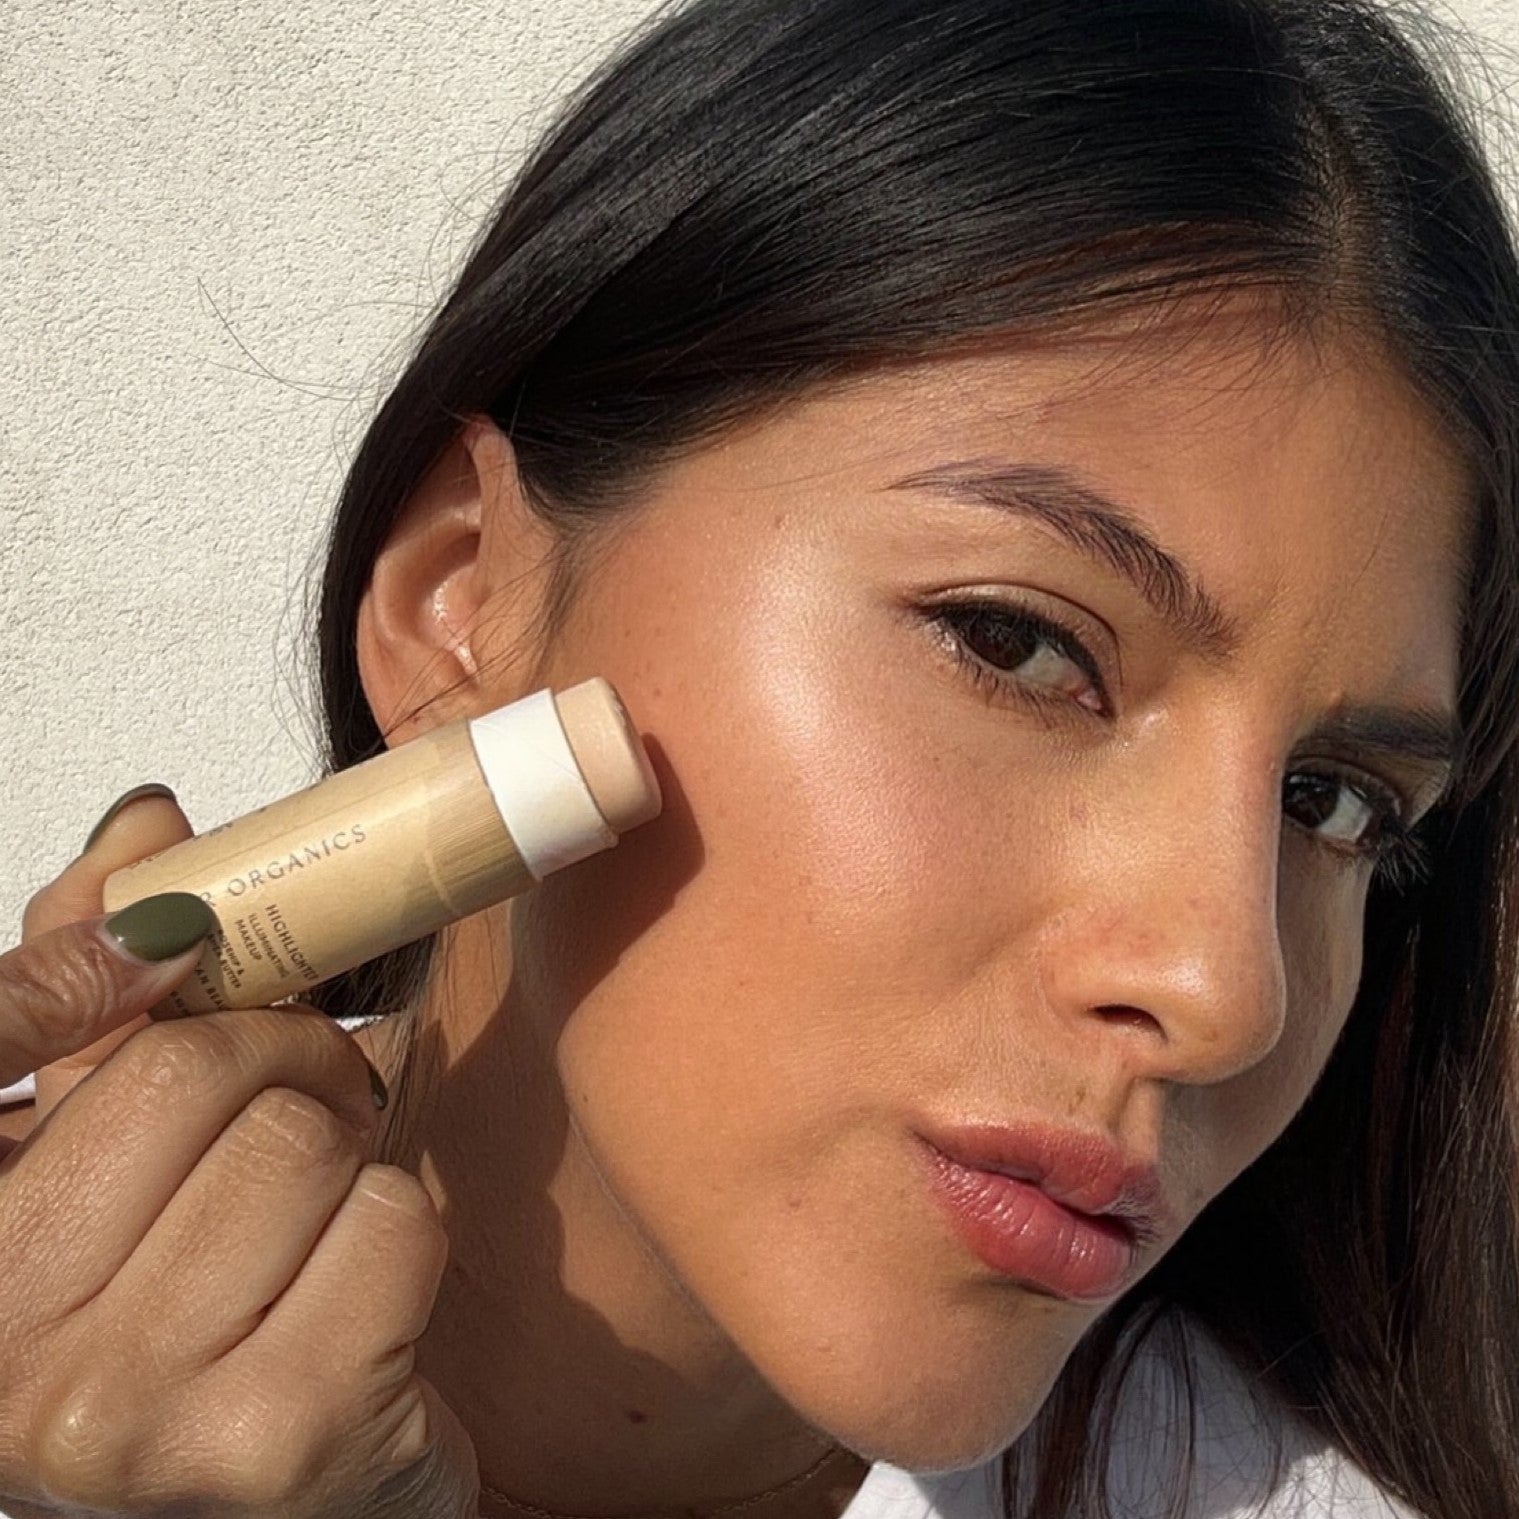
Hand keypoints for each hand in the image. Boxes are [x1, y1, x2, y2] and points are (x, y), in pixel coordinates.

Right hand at [0, 788, 479, 1517]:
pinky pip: (388, 1225)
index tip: (163, 936)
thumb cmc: (231, 1313)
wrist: (314, 1504)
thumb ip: (125, 1002)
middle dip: (287, 1054)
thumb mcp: (143, 1161)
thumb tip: (148, 830)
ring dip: (352, 1151)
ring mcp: (123, 1411)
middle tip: (310, 1090)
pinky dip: (406, 1229)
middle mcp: (3, 1348)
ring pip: (303, 1141)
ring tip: (324, 1209)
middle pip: (189, 1068)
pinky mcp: (266, 1441)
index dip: (62, 971)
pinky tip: (367, 1296)